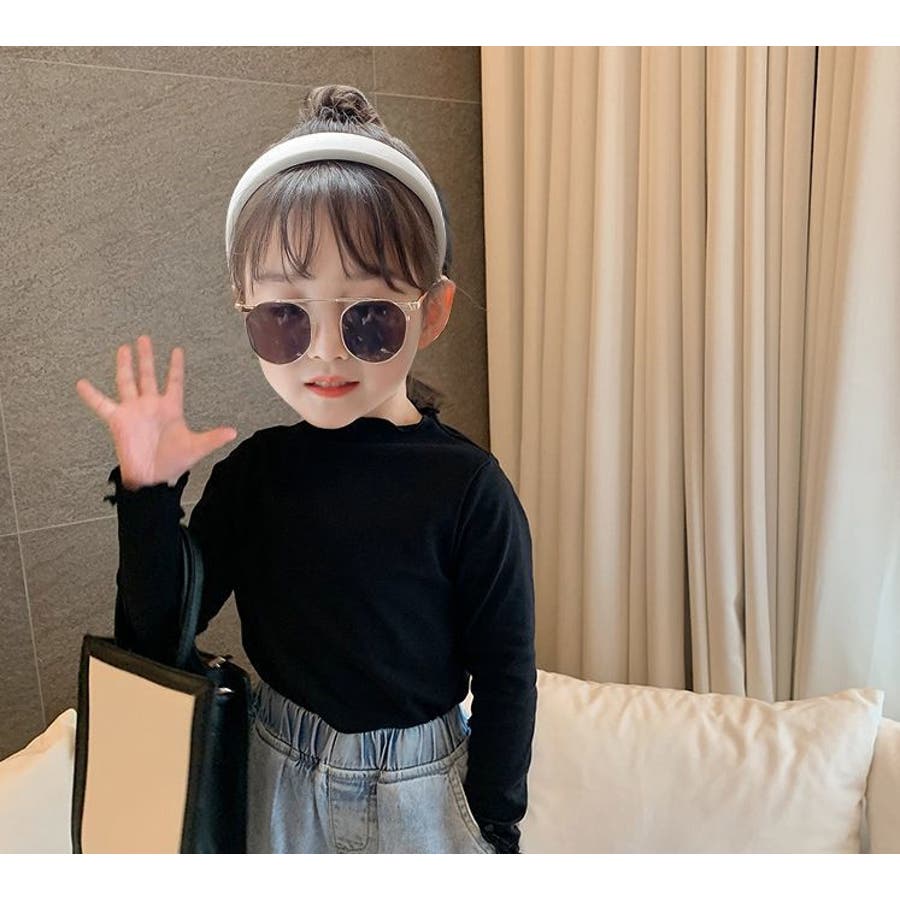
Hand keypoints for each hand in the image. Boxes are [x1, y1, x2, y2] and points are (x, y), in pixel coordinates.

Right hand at [75, 334, 237, 489]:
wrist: (153, 479)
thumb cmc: (174, 463)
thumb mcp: (196, 448)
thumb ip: (213, 438)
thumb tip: (234, 432)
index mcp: (171, 408)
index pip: (175, 382)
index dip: (176, 366)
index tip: (177, 350)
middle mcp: (151, 405)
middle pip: (148, 375)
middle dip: (147, 357)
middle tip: (144, 338)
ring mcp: (133, 411)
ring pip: (127, 382)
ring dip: (125, 366)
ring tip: (123, 348)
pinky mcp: (118, 421)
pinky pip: (102, 405)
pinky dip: (91, 395)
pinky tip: (81, 383)